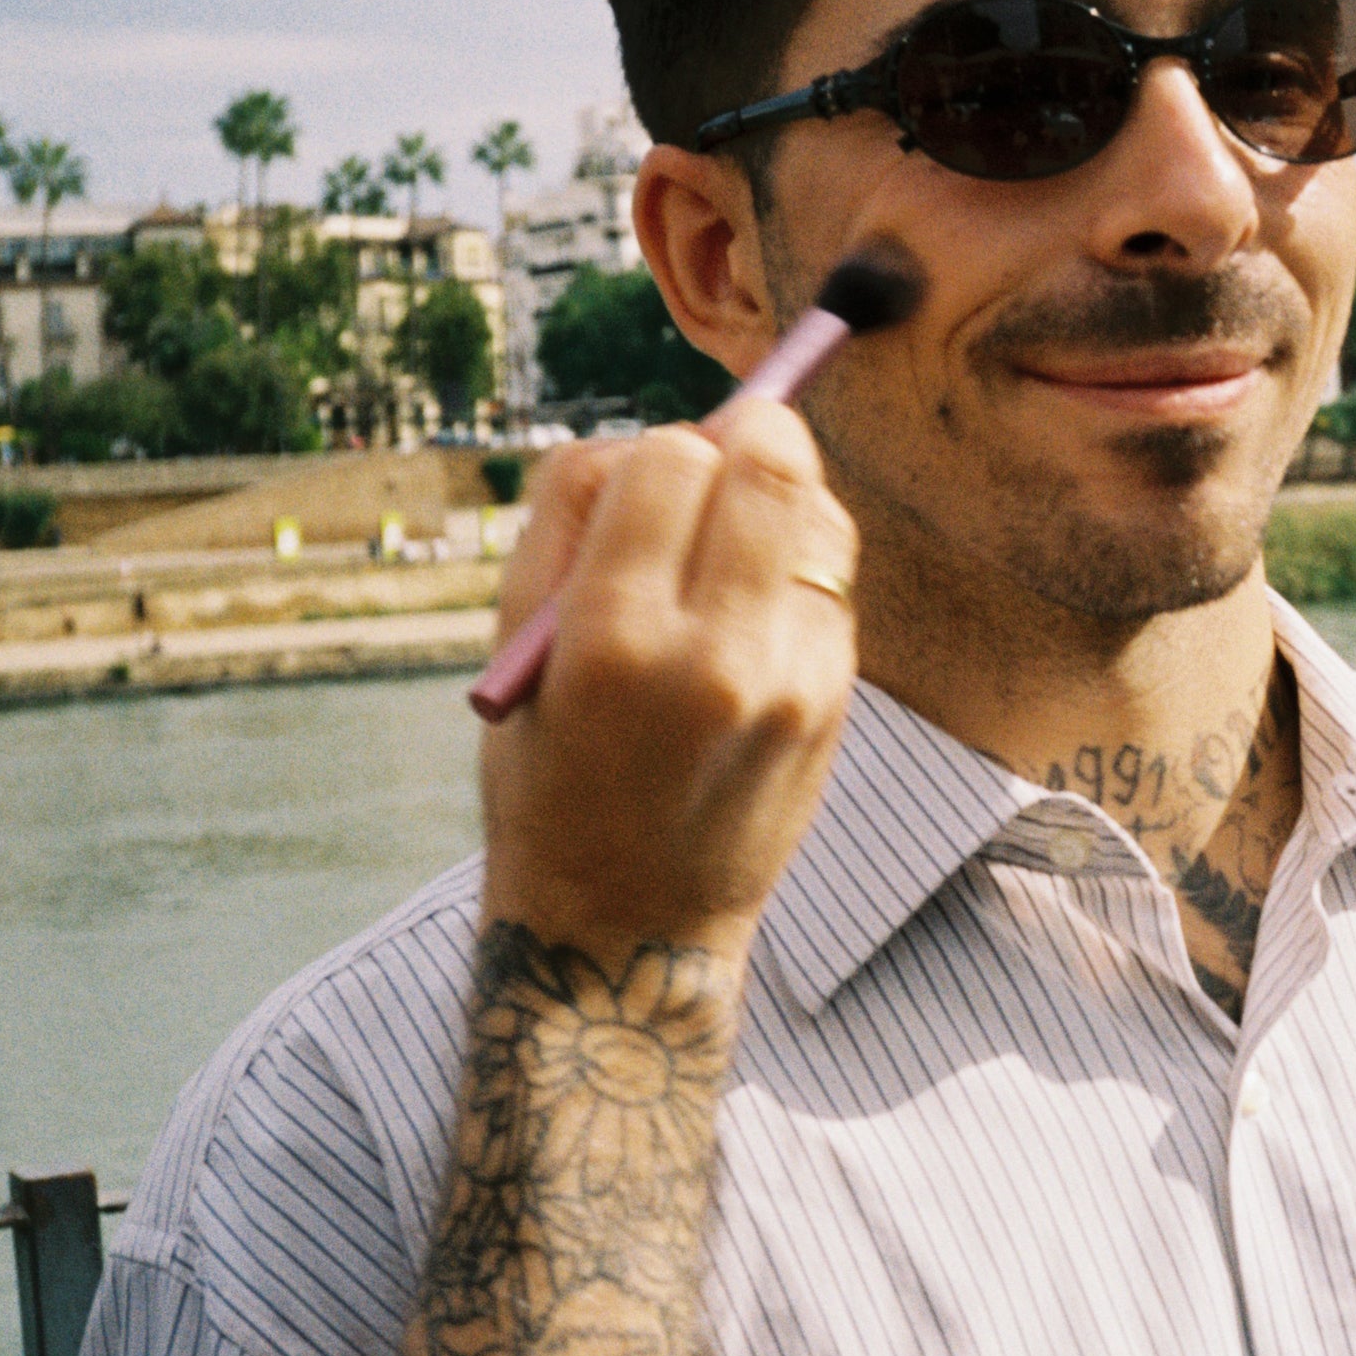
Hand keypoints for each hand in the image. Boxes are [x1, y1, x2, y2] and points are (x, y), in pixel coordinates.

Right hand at [476, 403, 858, 967]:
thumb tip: (659, 430)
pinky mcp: (838, 701)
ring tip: (729, 545)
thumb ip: (572, 521)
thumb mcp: (517, 650)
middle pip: (773, 460)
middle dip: (742, 438)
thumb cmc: (550, 776)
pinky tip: (752, 609)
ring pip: (820, 511)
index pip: (672, 456)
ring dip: (778, 499)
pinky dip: (798, 566)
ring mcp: (795, 682)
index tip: (641, 486)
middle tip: (714, 461)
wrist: (630, 925)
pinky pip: (835, 580)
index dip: (656, 452)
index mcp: (613, 641)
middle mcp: (718, 656)